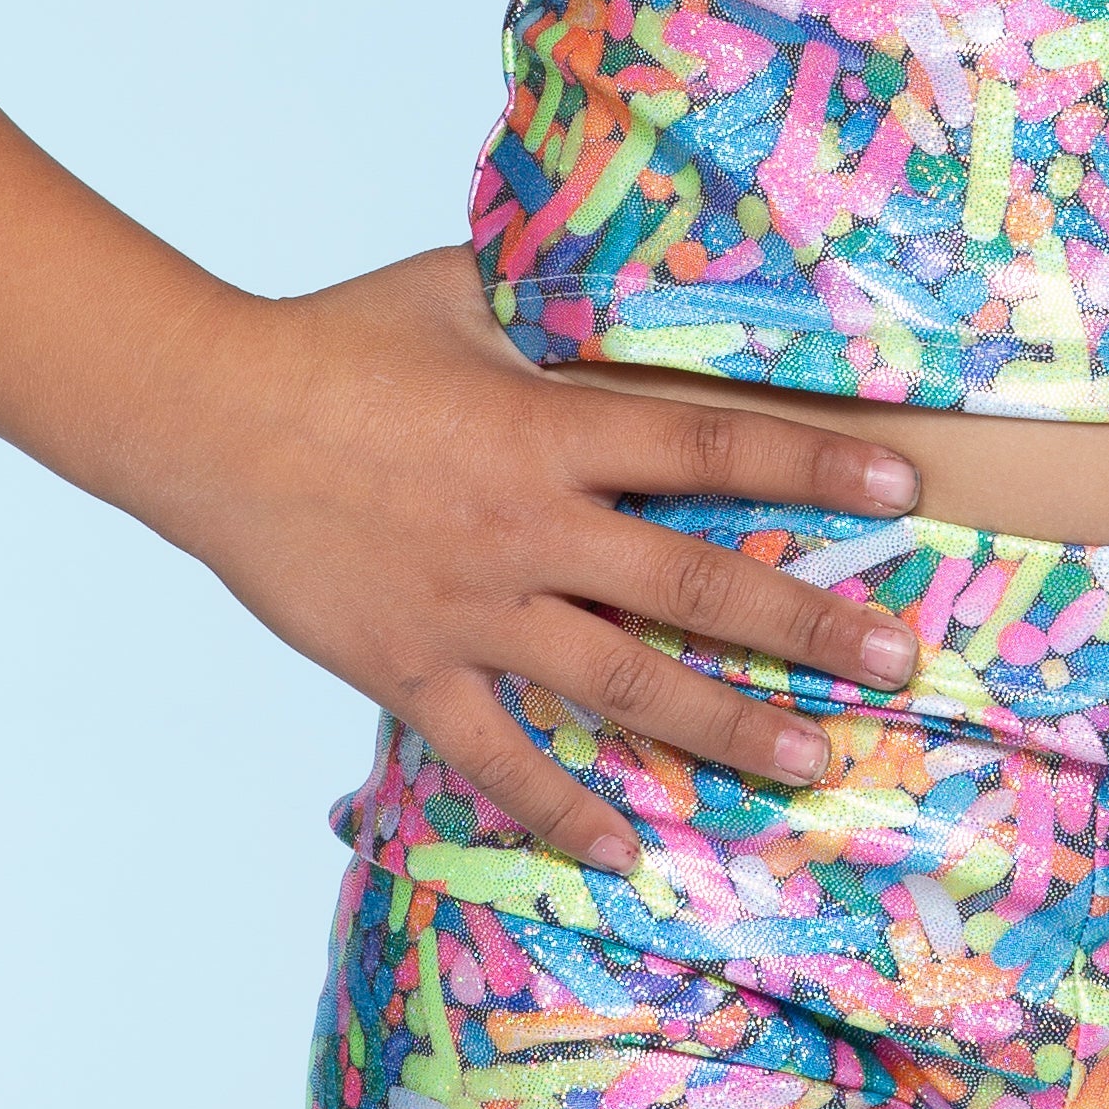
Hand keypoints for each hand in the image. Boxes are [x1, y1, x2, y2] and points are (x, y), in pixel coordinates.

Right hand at [159, 244, 929, 868]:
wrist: (204, 417)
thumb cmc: (336, 340)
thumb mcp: (459, 289)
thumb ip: (554, 296)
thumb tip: (633, 260)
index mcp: (549, 430)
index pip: (713, 446)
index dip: (816, 462)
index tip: (905, 484)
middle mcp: (528, 529)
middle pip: (697, 585)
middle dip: (809, 626)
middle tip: (898, 659)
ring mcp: (471, 610)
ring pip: (623, 685)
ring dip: (725, 728)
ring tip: (811, 762)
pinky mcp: (410, 668)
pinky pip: (499, 754)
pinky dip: (561, 807)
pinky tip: (623, 847)